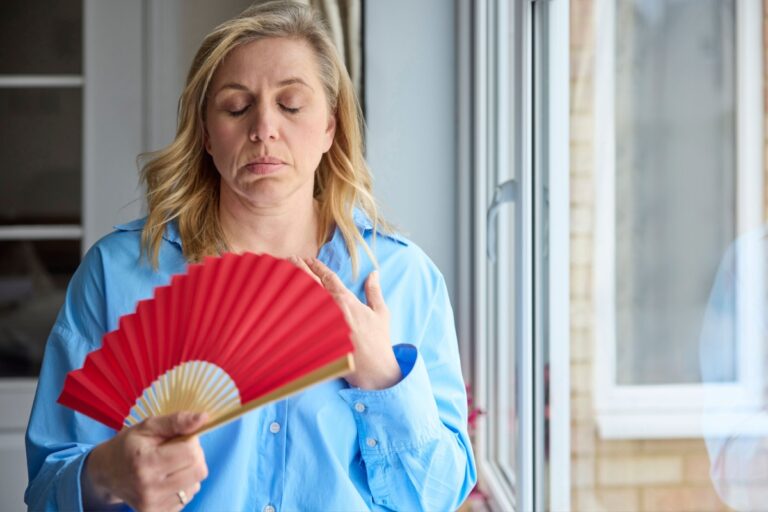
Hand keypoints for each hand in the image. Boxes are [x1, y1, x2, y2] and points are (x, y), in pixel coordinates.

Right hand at [82, 411, 208, 511]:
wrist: (106, 473)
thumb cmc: (129, 445)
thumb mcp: (148, 426)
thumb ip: (177, 421)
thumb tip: (204, 418)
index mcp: (145, 462)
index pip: (191, 453)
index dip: (192, 442)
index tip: (181, 438)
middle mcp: (149, 488)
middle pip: (198, 471)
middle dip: (195, 457)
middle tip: (179, 451)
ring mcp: (152, 505)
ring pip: (195, 486)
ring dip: (189, 472)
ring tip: (171, 465)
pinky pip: (187, 498)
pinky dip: (183, 486)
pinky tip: (168, 479)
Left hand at [291, 256, 401, 389]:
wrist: (375, 370)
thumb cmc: (379, 342)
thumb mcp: (381, 313)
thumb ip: (374, 291)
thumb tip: (374, 273)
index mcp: (347, 301)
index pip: (329, 277)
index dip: (317, 266)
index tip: (307, 258)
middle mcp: (331, 309)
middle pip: (310, 284)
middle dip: (299, 269)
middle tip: (289, 259)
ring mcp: (320, 324)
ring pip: (300, 300)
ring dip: (290, 286)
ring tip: (280, 275)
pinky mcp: (313, 339)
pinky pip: (296, 322)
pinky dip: (287, 311)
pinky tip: (278, 303)